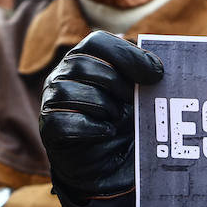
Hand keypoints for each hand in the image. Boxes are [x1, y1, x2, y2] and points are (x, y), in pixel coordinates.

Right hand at [39, 31, 162, 200]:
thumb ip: (146, 78)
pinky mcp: (49, 128)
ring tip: (117, 118)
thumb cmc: (127, 121)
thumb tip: (158, 69)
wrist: (113, 164)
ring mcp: (51, 101)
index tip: (156, 73)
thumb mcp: (140, 96)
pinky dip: (91, 127)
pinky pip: (62, 120)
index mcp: (86, 57)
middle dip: (116, 83)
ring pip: (69, 91)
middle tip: (133, 100)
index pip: (97, 42)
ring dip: (103, 106)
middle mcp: (63, 74)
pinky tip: (108, 131)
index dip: (128, 55)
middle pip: (82, 64)